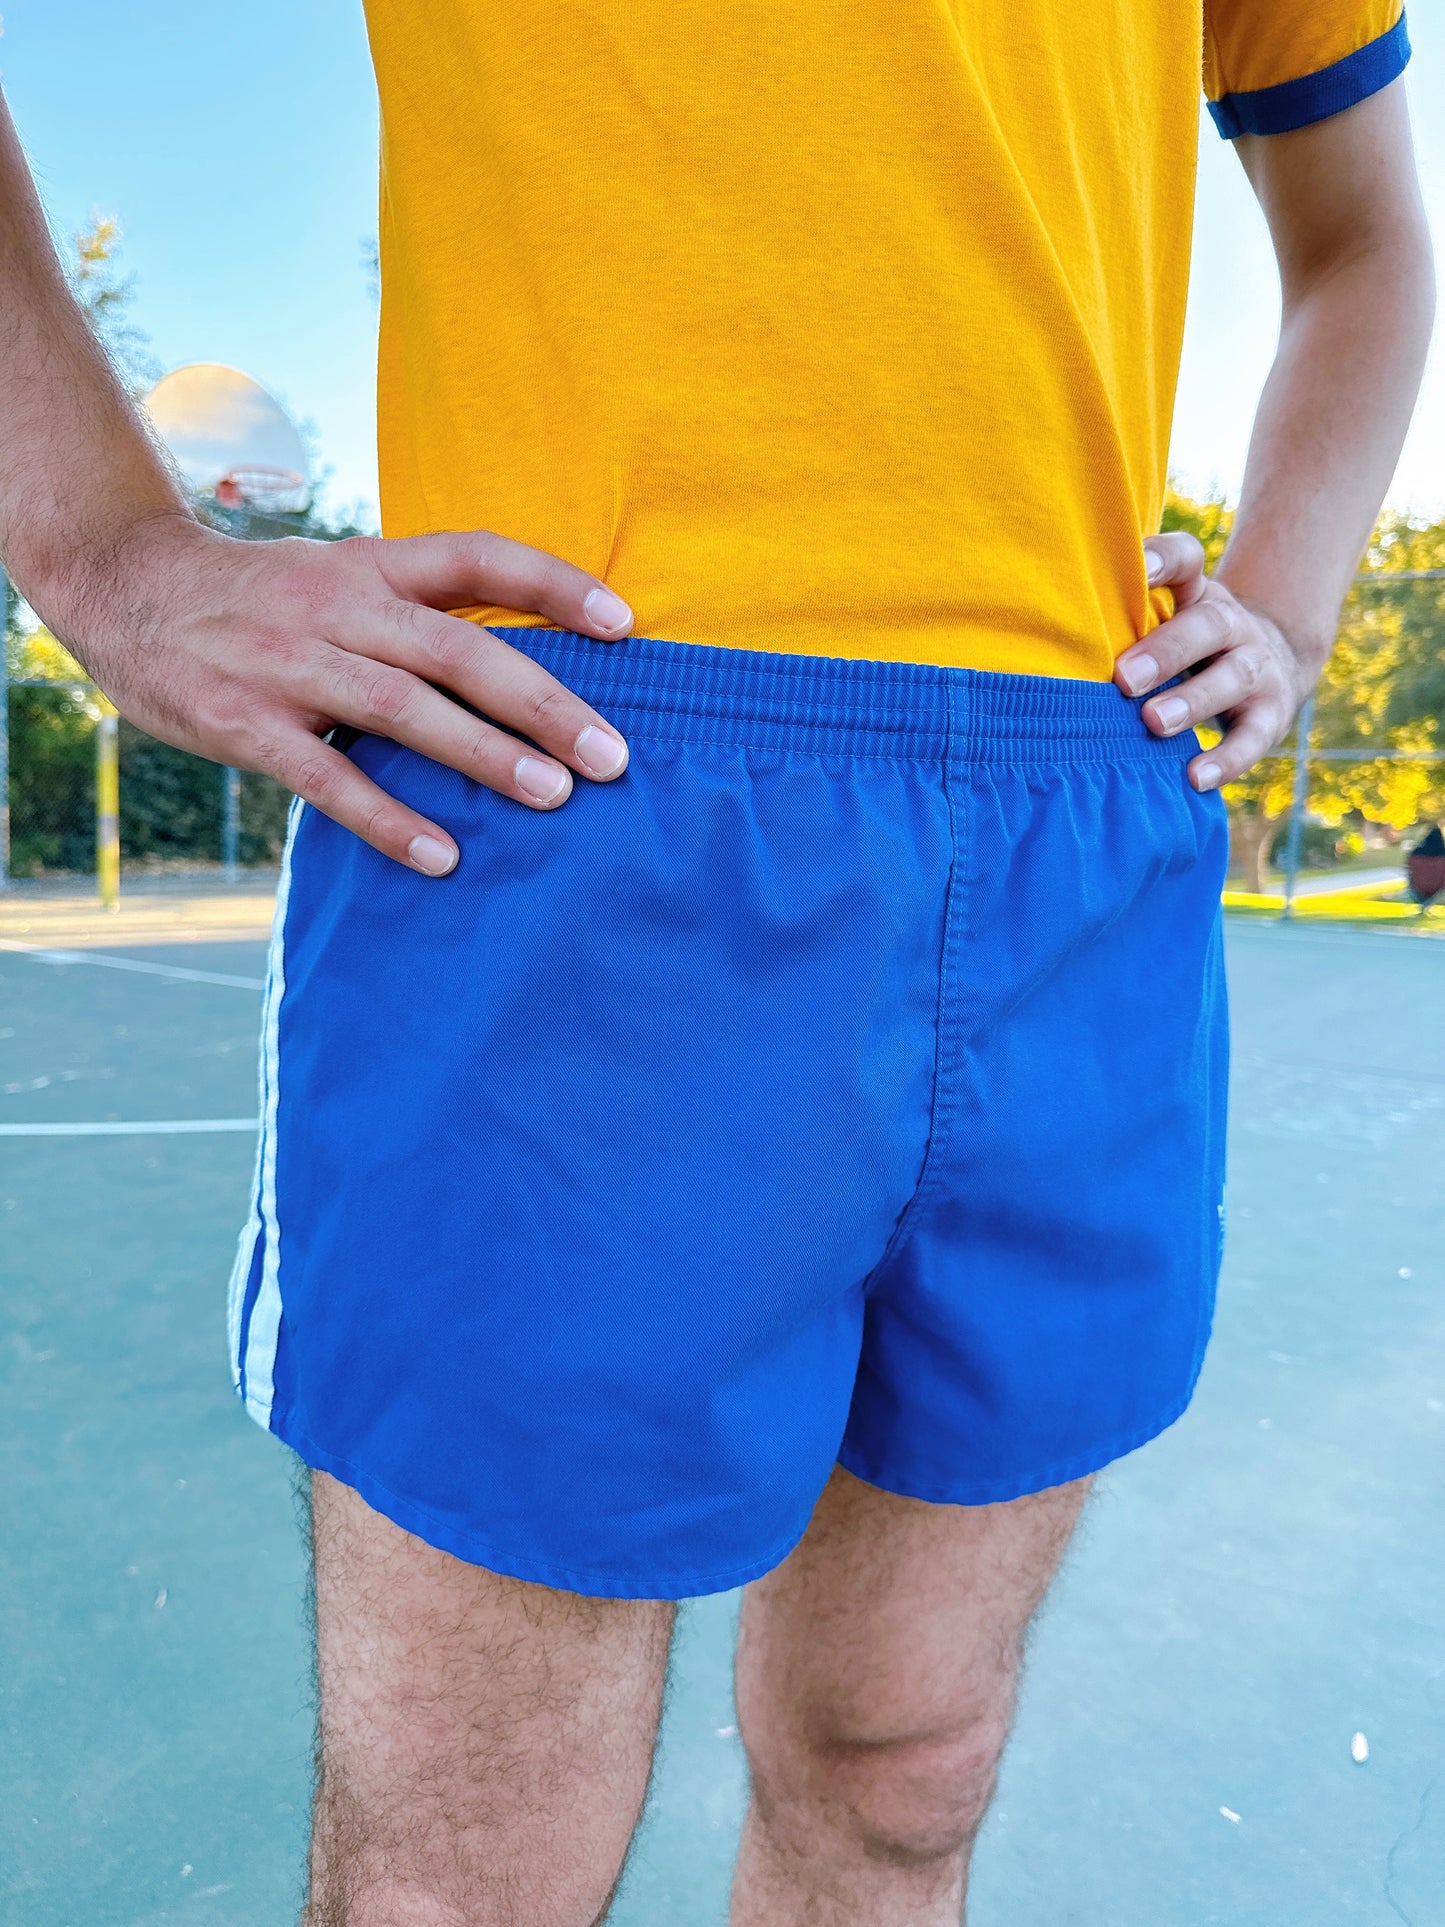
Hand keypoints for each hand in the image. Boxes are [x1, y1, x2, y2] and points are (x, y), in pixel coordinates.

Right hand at [53, 515, 636, 874]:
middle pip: (459, 649)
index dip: (554, 583)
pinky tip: (441, 855)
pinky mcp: (244, 723)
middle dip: (544, 704)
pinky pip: (328, 777)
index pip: (478, 557)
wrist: (122, 585)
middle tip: (612, 757)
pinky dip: (387, 818)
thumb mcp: (339, 580)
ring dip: (484, 756)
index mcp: (373, 567)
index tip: (625, 625)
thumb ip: (415, 618)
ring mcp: (291, 664)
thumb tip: (523, 676)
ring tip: (553, 798)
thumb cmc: (260, 599)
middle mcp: (341, 608)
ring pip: (404, 709)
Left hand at [1114, 533, 1322, 792]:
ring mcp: (1257, 667)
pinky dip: (1227, 760)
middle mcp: (1231, 624)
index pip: (1186, 560)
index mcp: (1197, 593)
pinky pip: (1253, 736)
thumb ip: (1122, 618)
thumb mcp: (1165, 616)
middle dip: (1166, 653)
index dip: (1165, 559)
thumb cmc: (1187, 640)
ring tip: (1154, 722)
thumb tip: (1047, 631)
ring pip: (1232, 679)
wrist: (1271, 660)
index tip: (1138, 569)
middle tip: (1125, 679)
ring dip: (1192, 701)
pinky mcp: (1271, 713)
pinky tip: (1195, 777)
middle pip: (1207, 626)